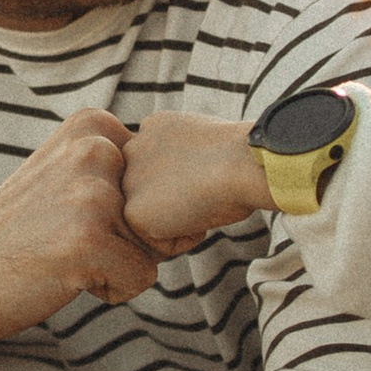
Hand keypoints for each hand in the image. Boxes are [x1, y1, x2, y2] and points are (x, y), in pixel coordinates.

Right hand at [0, 108, 158, 370]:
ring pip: (155, 249)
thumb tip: (198, 199)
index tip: (72, 214)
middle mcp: (95, 149)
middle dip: (129, 240)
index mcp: (92, 125)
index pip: (160, 182)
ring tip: (63, 256)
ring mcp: (92, 193)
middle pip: (163, 215)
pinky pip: (142, 279)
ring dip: (117, 265)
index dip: (127, 214)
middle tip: (66, 239)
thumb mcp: (67, 176)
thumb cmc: (20, 234)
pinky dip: (110, 290)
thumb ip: (121, 170)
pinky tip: (63, 277)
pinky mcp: (89, 240)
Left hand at [122, 112, 268, 256]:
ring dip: (183, 219)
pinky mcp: (133, 211)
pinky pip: (160, 243)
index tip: (212, 173)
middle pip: (155, 195)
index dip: (192, 182)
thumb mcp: (207, 146)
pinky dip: (186, 238)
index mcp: (152, 128)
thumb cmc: (242, 156)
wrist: (242, 162)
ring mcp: (128, 181)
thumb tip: (189, 186)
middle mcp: (133, 150)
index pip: (162, 171)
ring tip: (205, 199)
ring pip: (157, 219)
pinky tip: (201, 215)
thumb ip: (185, 160)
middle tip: (209, 189)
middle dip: (181, 201)